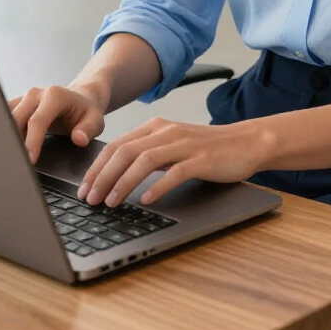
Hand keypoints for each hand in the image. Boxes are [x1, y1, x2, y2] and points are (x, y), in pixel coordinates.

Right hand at [9, 84, 106, 164]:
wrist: (80, 98)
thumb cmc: (86, 111)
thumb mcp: (95, 120)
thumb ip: (88, 129)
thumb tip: (79, 139)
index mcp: (54, 95)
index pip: (37, 121)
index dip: (32, 142)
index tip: (29, 160)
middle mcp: (36, 94)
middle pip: (16, 119)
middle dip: (14, 143)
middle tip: (15, 165)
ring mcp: (24, 98)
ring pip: (7, 119)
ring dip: (6, 138)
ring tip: (8, 159)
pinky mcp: (18, 104)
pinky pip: (4, 118)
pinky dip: (3, 133)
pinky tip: (5, 149)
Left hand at [76, 117, 266, 208]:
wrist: (246, 142)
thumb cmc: (207, 148)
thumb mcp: (172, 144)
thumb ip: (148, 152)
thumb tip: (117, 173)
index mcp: (155, 127)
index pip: (117, 145)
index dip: (97, 167)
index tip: (84, 187)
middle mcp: (166, 131)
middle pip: (125, 152)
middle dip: (103, 176)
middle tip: (89, 199)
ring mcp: (184, 144)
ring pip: (144, 161)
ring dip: (123, 182)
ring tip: (110, 202)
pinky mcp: (201, 159)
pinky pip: (174, 172)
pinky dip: (157, 187)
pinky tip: (147, 201)